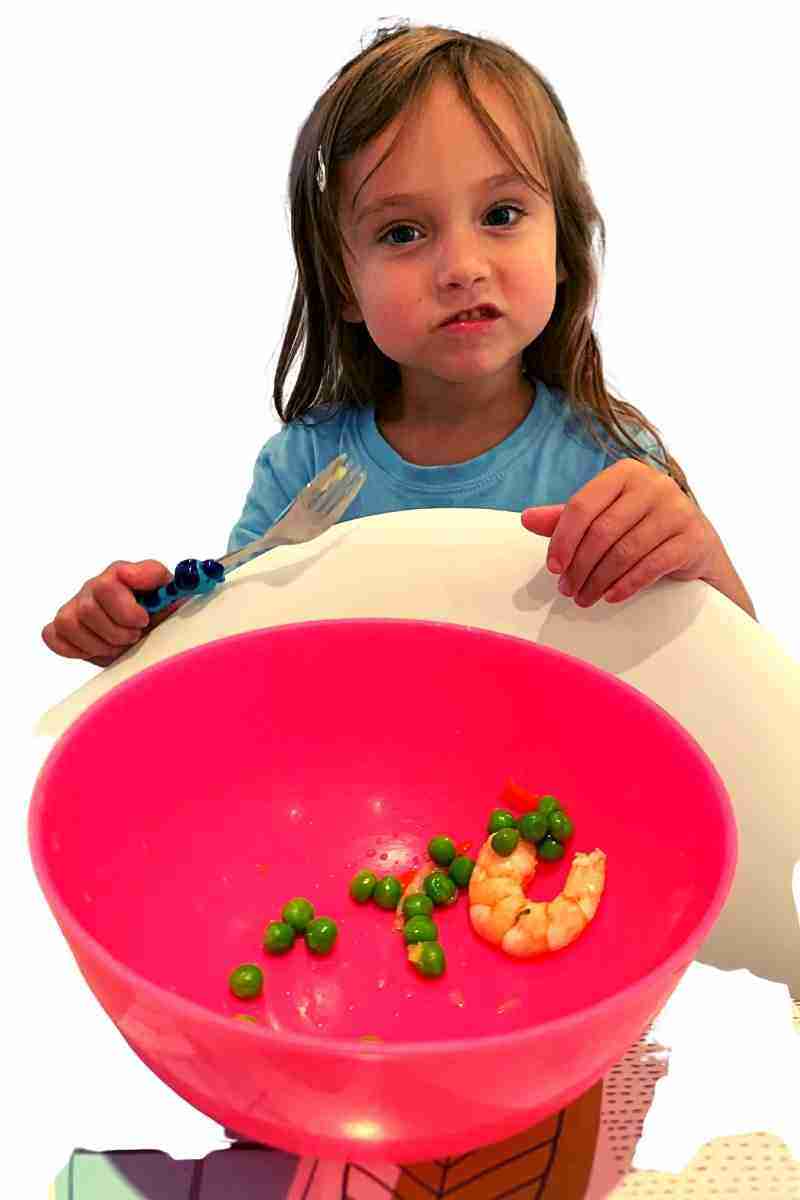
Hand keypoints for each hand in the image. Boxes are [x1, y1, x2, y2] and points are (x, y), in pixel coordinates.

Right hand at [42, 559, 174, 665]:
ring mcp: (75, 605)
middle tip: (135, 635)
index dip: (126, 607)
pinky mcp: (61, 626)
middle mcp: (94, 586)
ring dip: (99, 644)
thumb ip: (176, 587)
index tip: (143, 619)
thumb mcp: (173, 598)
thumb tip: (184, 581)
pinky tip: (98, 648)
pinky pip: (55, 637)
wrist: (145, 632)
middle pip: (89, 608)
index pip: (112, 580)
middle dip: (116, 631)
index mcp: (121, 574)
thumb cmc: (158, 613)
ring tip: (120, 645)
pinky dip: (77, 649)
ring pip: (70, 624)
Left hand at [521, 460, 723, 606]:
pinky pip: (652, 566)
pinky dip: (627, 585)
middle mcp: (654, 484)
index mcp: (625, 473)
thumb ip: (567, 518)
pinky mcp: (693, 538)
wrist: (694, 542)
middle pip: (602, 531)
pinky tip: (611, 597)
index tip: (553, 568)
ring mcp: (678, 509)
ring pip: (625, 551)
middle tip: (567, 590)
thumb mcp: (603, 516)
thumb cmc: (640, 526)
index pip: (582, 505)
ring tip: (584, 598)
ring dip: (599, 580)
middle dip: (580, 566)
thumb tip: (527, 519)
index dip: (562, 539)